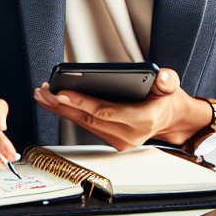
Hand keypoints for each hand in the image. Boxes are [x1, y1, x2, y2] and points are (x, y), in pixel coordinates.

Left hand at [33, 67, 205, 149]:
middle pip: (88, 119)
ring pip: (84, 124)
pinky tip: (57, 103)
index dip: (82, 103)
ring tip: (44, 95)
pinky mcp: (111, 139)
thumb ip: (168, 81)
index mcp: (141, 120)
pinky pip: (87, 126)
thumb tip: (162, 76)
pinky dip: (70, 114)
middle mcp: (127, 134)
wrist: (171, 121)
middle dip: (63, 106)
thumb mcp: (171, 87)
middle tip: (44, 92)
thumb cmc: (168, 102)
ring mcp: (118, 140)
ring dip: (62, 110)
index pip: (105, 112)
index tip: (62, 93)